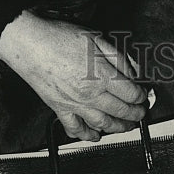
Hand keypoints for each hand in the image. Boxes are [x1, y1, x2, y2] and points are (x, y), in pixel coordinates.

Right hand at [0, 12, 146, 141]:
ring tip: (126, 126)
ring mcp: (75, 104)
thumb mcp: (96, 38)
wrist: (29, 45)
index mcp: (102, 74)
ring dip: (118, 128)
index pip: (130, 92)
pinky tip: (94, 135)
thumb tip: (133, 70)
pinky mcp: (59, 109)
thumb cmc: (59, 38)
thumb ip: (118, 56)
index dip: (141, 95)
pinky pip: (75, 128)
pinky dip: (87, 135)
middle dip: (135, 114)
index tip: (144, 95)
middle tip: (141, 114)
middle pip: (120, 110)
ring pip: (102, 124)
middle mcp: (90, 93)